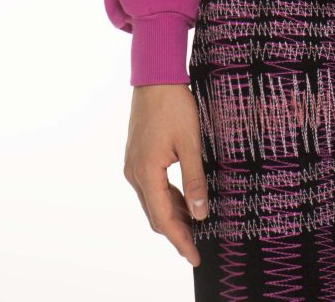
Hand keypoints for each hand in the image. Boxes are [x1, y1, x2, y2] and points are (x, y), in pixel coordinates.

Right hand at [123, 84, 207, 267]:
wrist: (155, 77)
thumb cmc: (174, 105)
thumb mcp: (191, 143)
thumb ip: (194, 180)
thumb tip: (200, 214)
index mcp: (146, 172)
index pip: (164, 219)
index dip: (180, 240)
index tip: (194, 257)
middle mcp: (134, 173)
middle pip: (156, 214)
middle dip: (176, 233)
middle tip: (196, 247)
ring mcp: (133, 165)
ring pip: (153, 201)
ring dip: (172, 215)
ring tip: (194, 226)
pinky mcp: (137, 156)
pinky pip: (151, 187)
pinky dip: (167, 198)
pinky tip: (183, 200)